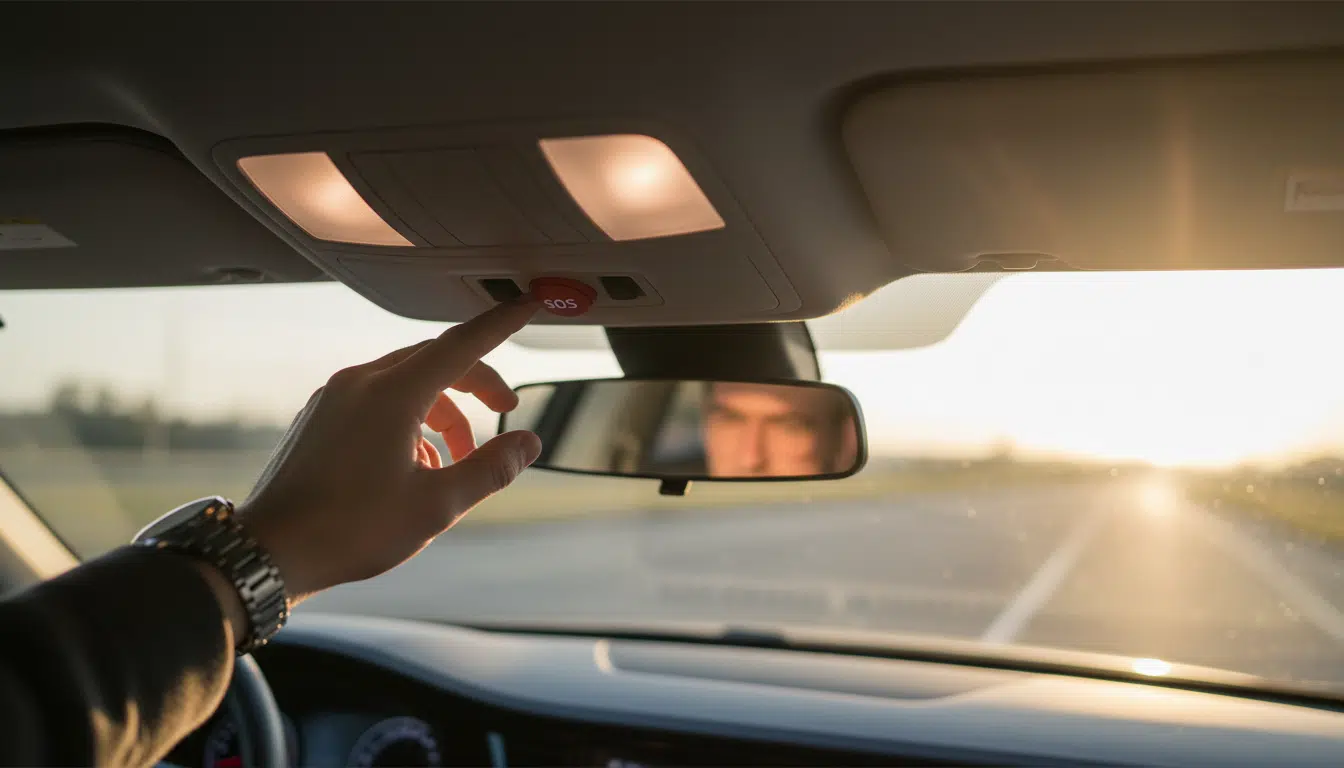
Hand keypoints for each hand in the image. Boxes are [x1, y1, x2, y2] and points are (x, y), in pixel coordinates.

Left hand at [236, 297, 542, 603]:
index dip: (501, 325)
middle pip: (436, 361)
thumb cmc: (351, 529)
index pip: (462, 344)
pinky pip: (376, 400)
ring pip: (406, 382)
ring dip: (442, 410)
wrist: (271, 550)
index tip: (526, 305)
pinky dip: (408, 420)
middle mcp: (360, 383)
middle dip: (476, 383)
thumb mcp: (437, 504)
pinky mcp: (320, 417)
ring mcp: (335, 398)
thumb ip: (491, 468)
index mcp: (393, 394)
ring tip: (455, 460)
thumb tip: (528, 443)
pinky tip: (413, 468)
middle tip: (505, 412)